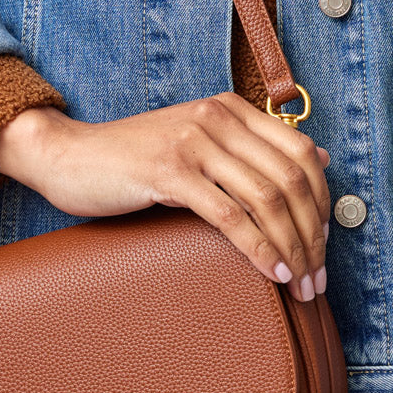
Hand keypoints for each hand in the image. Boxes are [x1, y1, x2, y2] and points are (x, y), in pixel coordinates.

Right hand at [0, 95, 330, 302]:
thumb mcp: (199, 143)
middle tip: (317, 277)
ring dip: (292, 248)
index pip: (301, 153)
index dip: (322, 203)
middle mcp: (218, 117)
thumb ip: (254, 147)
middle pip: (291, 179)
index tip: (324, 246)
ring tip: (300, 284)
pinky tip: (270, 272)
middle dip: (313, 235)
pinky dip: (258, 247)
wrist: (69, 156)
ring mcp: (194, 141)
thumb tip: (320, 155)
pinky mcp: (170, 171)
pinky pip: (231, 215)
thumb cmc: (134, 160)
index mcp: (230, 108)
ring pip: (267, 198)